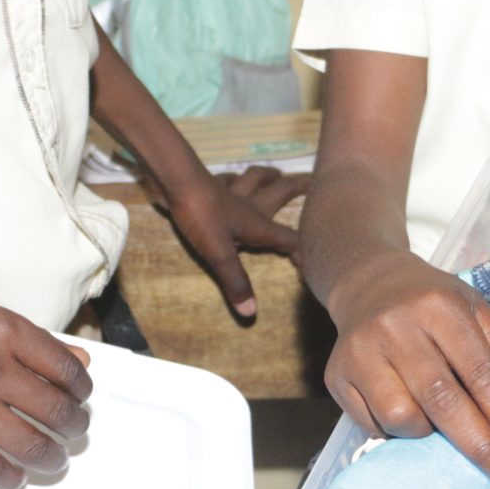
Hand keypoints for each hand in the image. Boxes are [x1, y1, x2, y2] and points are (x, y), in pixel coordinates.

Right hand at [0, 264, 92, 488]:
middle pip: (57, 411)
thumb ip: (27, 340)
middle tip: (74, 433)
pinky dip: (9, 478)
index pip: (67, 369)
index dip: (82, 390)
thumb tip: (76, 359)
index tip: (80, 398)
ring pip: (31, 444)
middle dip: (74, 428)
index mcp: (6, 330)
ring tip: (52, 460)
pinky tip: (13, 477)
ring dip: (51, 458)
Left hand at [159, 164, 311, 320]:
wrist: (173, 179)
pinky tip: (231, 178)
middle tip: (315, 182)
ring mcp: (230, 192)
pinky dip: (233, 178)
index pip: (290, 239)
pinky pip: (227, 179)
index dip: (304, 250)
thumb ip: (236, 281)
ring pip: (255, 180)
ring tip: (276, 174)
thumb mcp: (219, 253)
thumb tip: (252, 314)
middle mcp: (249, 205)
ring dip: (267, 176)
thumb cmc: (200, 216)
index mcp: (257, 224)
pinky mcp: (210, 185)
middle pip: (281, 191)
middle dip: (299, 188)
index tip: (315, 261)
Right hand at [324, 249, 489, 483]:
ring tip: (445, 430)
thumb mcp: (478, 316)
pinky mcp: (336, 376)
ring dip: (432, 437)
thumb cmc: (434, 306)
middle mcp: (395, 327)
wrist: (370, 285)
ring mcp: (360, 352)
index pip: (479, 371)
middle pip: (442, 400)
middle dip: (480, 445)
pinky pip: (372, 424)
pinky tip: (413, 420)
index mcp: (439, 307)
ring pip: (401, 417)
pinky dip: (398, 433)